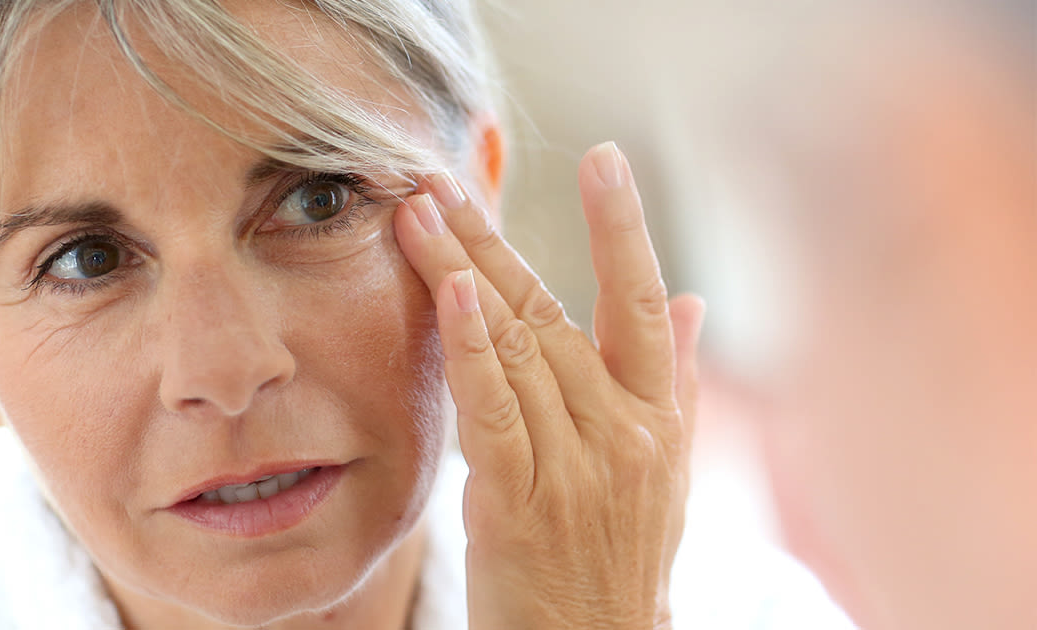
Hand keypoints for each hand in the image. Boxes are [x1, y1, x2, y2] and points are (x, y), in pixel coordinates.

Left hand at [394, 142, 704, 629]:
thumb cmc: (620, 557)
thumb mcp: (664, 469)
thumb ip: (669, 380)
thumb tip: (689, 299)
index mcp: (656, 417)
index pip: (639, 301)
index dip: (623, 226)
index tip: (605, 157)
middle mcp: (623, 432)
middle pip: (551, 313)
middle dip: (491, 239)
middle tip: (443, 182)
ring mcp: (575, 468)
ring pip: (516, 349)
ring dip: (462, 273)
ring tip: (418, 216)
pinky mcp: (521, 504)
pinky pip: (495, 414)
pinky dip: (473, 350)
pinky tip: (451, 294)